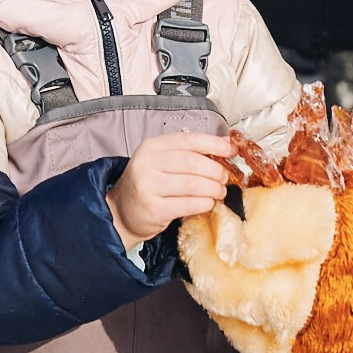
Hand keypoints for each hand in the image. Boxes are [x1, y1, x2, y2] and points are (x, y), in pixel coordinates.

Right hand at [108, 129, 232, 248]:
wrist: (121, 212)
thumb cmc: (148, 184)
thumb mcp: (162, 161)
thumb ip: (190, 152)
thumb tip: (225, 144)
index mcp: (153, 146)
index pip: (190, 140)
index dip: (214, 144)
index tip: (231, 150)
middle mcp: (148, 163)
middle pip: (193, 163)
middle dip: (216, 171)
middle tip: (224, 178)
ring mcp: (149, 186)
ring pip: (193, 184)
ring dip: (213, 189)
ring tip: (219, 191)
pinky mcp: (154, 208)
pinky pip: (189, 204)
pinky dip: (205, 203)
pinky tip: (208, 203)